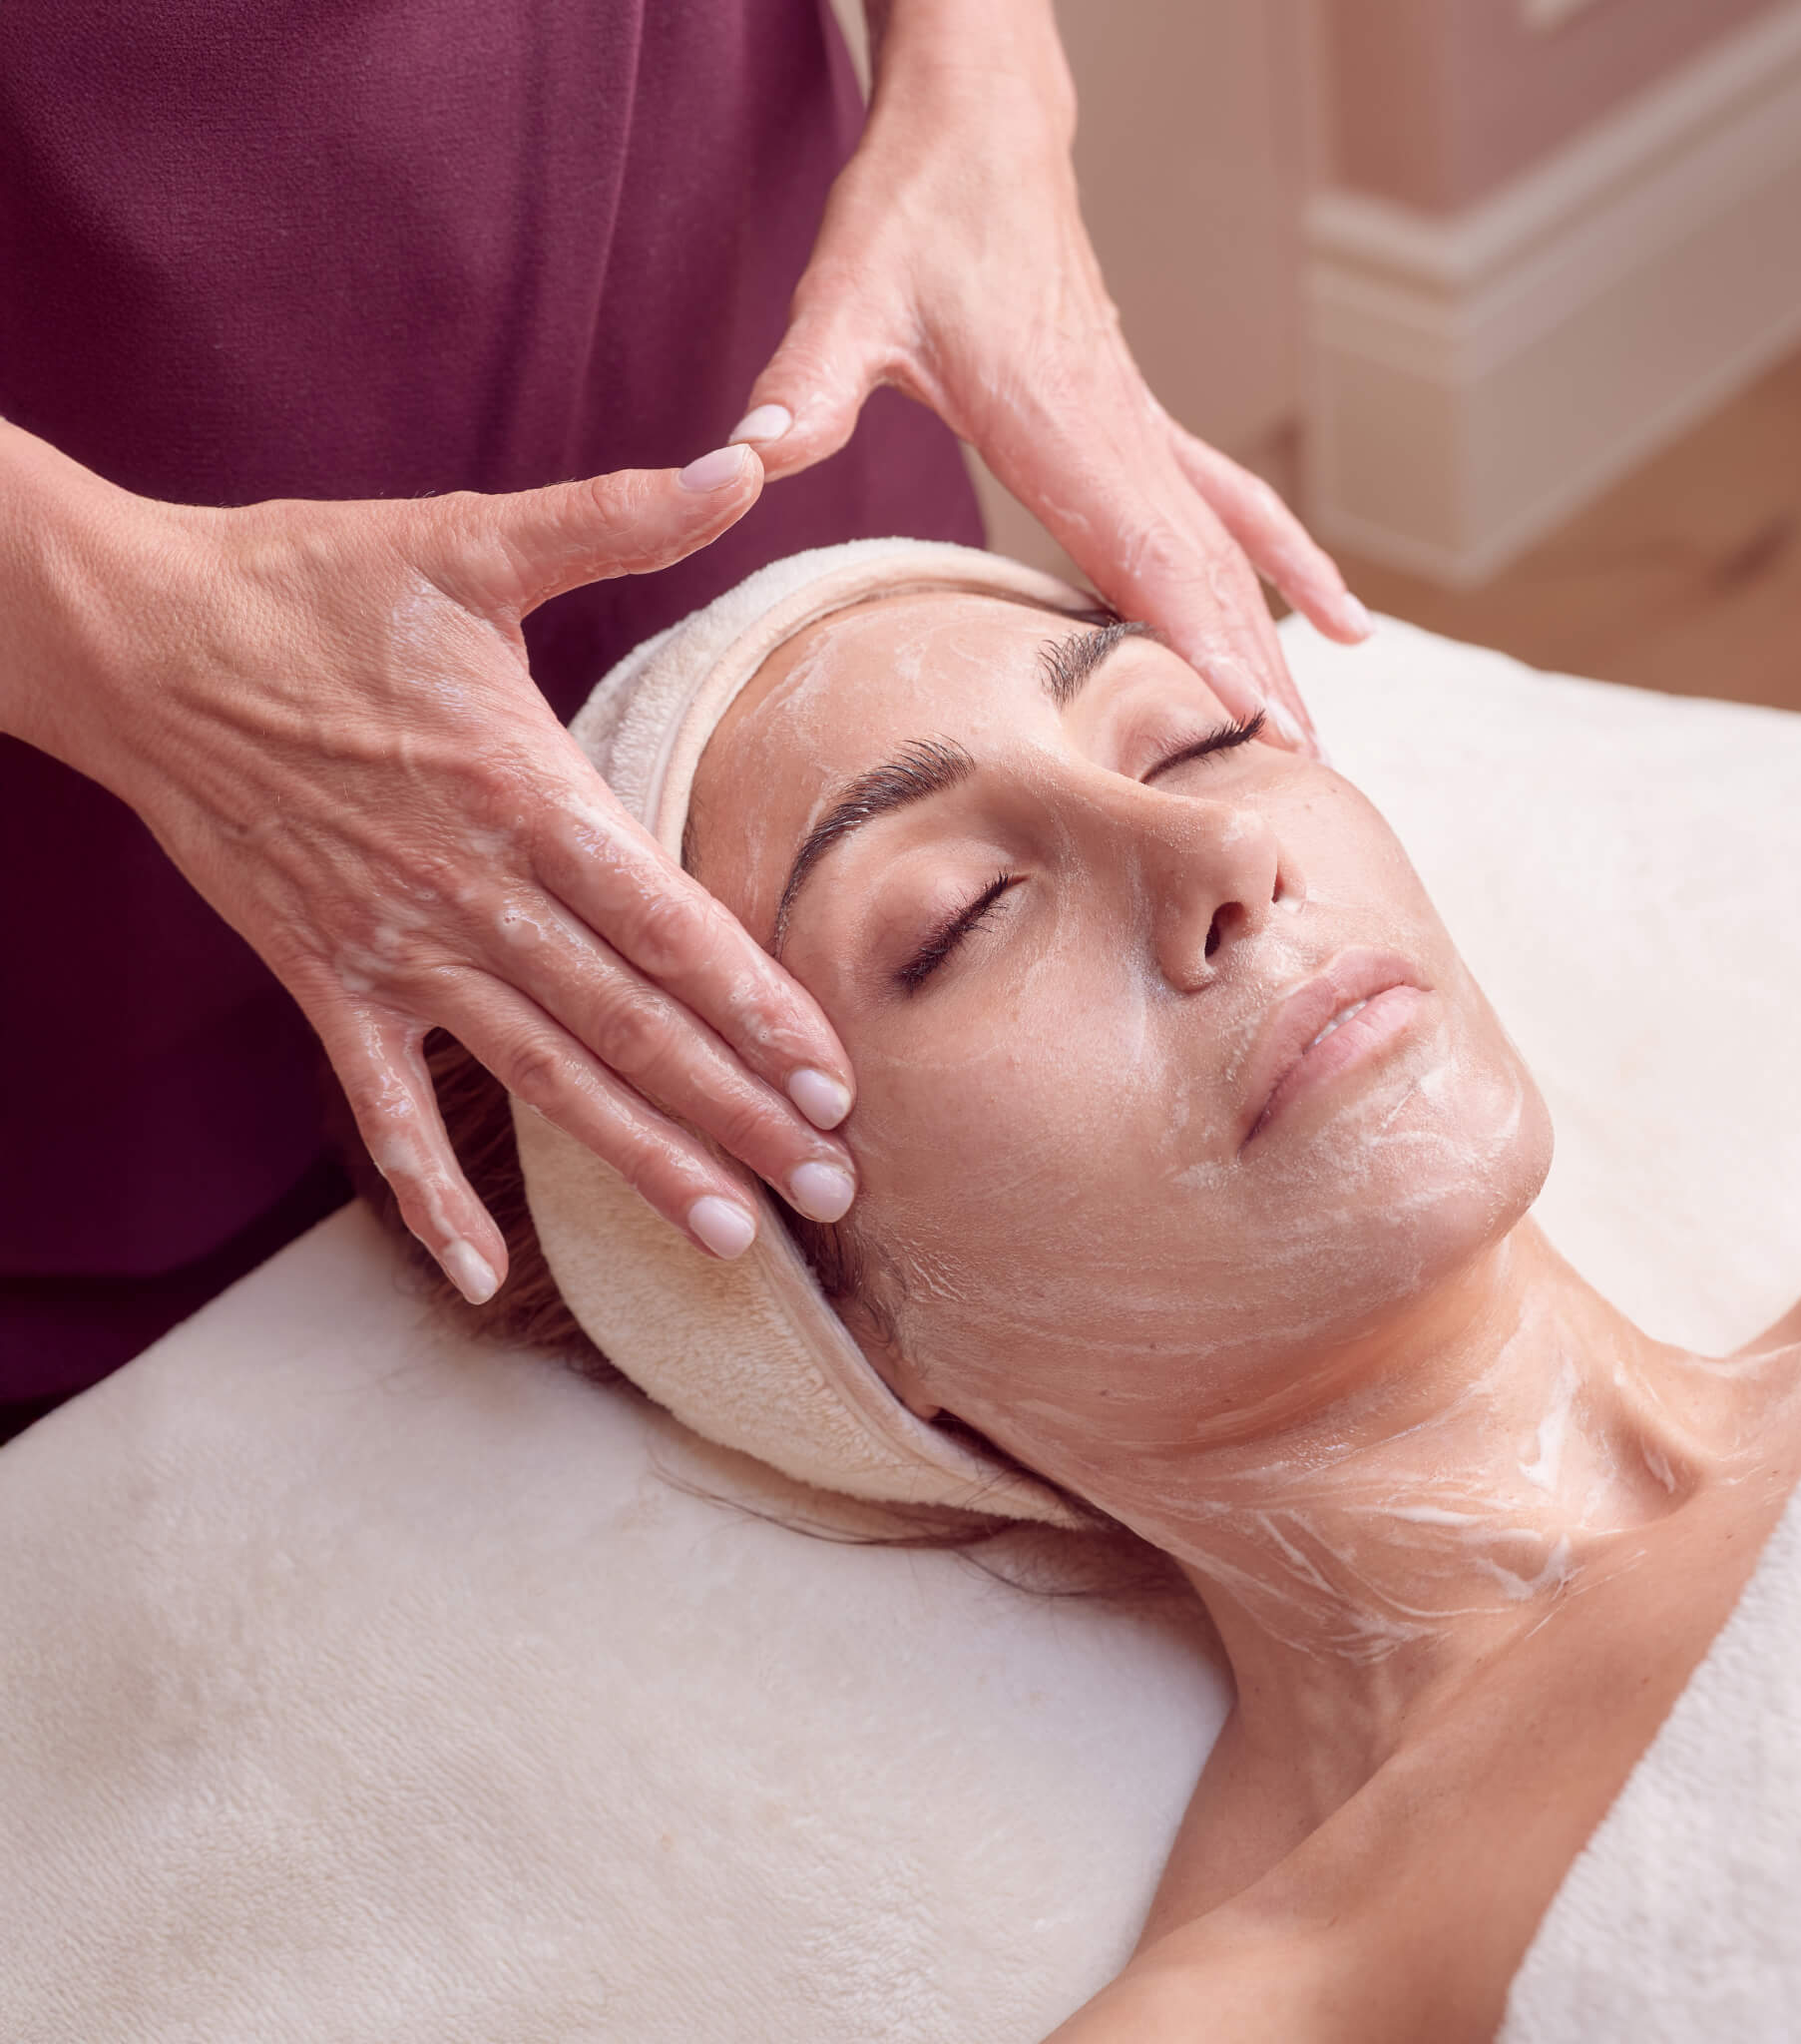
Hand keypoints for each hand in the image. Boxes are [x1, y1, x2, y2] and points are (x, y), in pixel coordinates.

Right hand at [1, 426, 860, 1301]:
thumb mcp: (467, 540)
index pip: (667, 924)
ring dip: (635, 1161)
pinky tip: (474, 1274)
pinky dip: (425, 1190)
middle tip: (833, 1194)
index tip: (835, 1085)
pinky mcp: (323, 980)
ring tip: (727, 1235)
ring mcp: (392, 950)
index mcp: (521, 790)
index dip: (755, 1010)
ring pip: (539, 1077)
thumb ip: (616, 518)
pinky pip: (380, 1107)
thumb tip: (743, 458)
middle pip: (629, 1025)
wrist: (135, 637)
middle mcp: (469, 891)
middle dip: (737, 1113)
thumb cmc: (311, 583)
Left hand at [730, 0, 1368, 748]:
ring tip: (1318, 746)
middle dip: (1258, 680)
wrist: (981, 123)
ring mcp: (1144, 431)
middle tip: (1303, 780)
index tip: (1253, 722)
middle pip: (1210, 575)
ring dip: (1279, 647)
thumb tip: (751, 457)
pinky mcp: (1142, 425)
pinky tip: (1343, 619)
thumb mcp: (846, 292)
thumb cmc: (916, 208)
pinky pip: (1237, 511)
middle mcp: (1124, 434)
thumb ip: (804, 384)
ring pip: (1233, 555)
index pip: (1149, 553)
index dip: (1205, 643)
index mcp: (1063, 419)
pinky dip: (1292, 568)